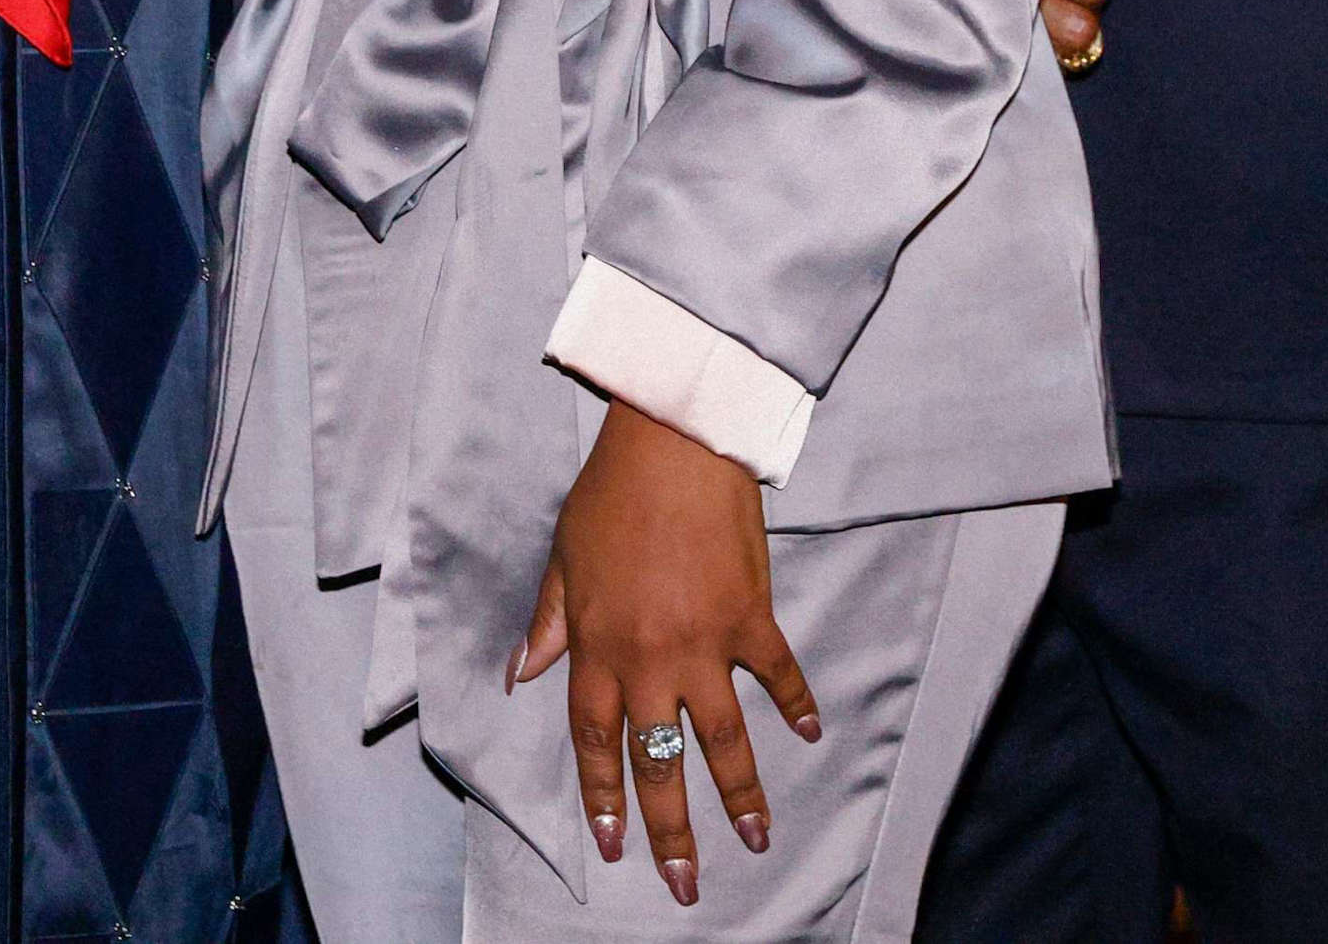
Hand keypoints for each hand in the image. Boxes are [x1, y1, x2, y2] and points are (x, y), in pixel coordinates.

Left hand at [510, 401, 820, 904]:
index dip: (601, 796)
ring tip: (755, 839)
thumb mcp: (562, 559)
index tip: (611, 844)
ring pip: (724, 740)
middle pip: (658, 762)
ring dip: (740, 795)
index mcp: (598, 647)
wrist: (671, 443)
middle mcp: (649, 659)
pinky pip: (778, 675)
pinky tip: (809, 734)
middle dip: (669, 828)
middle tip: (683, 883)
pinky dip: (796, 704)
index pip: (595, 741)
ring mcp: (704, 644)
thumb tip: (519, 674)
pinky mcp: (751, 619)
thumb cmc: (609, 495)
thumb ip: (547, 624)